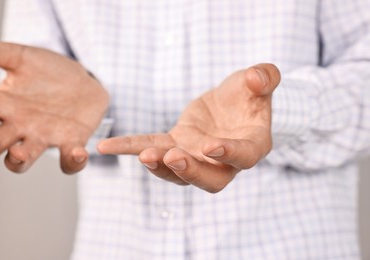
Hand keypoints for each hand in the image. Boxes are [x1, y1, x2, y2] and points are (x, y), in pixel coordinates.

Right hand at [0, 39, 108, 172]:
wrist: (84, 79)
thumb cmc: (48, 70)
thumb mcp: (20, 56)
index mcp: (2, 105)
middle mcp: (18, 126)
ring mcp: (44, 136)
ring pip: (23, 160)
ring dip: (18, 160)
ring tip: (18, 153)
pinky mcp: (72, 141)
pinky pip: (69, 161)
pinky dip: (73, 162)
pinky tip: (78, 153)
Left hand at [98, 63, 279, 191]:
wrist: (231, 103)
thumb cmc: (249, 94)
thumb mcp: (260, 80)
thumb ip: (265, 77)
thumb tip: (255, 78)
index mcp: (252, 145)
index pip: (244, 157)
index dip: (230, 154)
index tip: (211, 146)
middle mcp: (224, 160)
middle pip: (210, 179)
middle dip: (190, 172)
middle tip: (171, 158)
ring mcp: (197, 156)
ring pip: (178, 171)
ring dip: (161, 167)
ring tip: (144, 156)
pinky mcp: (176, 145)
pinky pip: (153, 147)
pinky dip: (131, 147)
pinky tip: (106, 147)